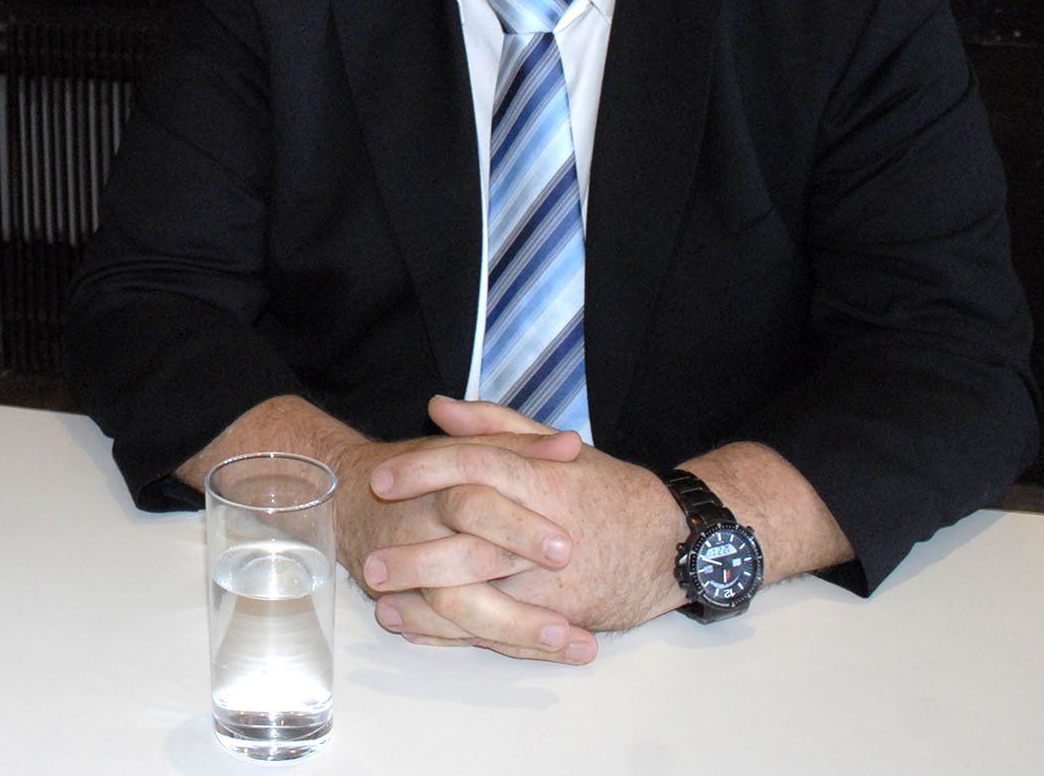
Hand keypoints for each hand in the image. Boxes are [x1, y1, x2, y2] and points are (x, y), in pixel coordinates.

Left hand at [365, 398, 685, 658]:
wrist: (675, 544)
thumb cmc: (609, 492)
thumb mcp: (559, 450)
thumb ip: (497, 427)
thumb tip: (439, 407)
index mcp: (543, 480)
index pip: (473, 467)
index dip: (422, 470)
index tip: (381, 479)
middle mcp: (545, 533)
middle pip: (469, 543)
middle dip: (414, 556)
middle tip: (368, 560)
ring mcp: (553, 584)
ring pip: (481, 600)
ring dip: (427, 607)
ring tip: (384, 604)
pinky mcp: (561, 621)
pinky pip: (501, 635)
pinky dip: (456, 637)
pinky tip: (420, 630)